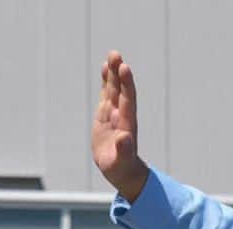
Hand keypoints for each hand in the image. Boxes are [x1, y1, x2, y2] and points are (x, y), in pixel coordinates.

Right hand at [93, 50, 149, 200]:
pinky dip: (106, 81)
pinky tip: (105, 67)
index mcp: (127, 124)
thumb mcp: (121, 161)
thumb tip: (125, 138)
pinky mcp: (105, 115)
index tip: (124, 69)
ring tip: (112, 55)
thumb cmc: (121, 168)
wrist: (121, 169)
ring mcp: (114, 113)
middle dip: (119, 73)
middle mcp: (122, 115)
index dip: (126, 84)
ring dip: (113, 72)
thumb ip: (124, 150)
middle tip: (116, 55)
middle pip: (121, 90)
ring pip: (114, 89)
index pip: (127, 100)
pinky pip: (107, 94)